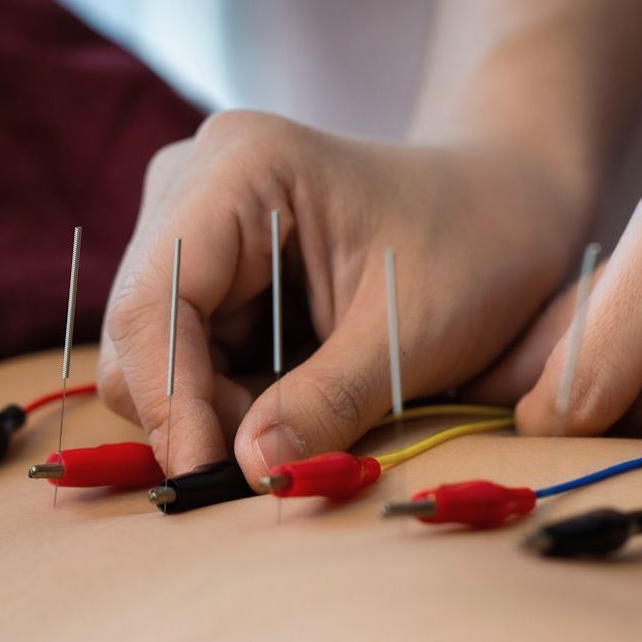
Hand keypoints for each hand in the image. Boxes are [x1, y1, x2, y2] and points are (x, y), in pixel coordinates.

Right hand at [98, 110, 588, 483]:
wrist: (503, 207)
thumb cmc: (475, 249)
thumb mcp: (412, 335)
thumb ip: (328, 403)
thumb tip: (249, 469)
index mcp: (241, 164)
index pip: (156, 299)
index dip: (169, 398)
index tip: (204, 477)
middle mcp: (192, 181)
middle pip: (138, 330)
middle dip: (195, 410)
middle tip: (276, 459)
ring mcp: (189, 219)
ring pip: (154, 353)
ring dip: (217, 410)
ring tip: (311, 415)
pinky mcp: (204, 264)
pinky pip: (185, 354)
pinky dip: (232, 396)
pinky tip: (299, 392)